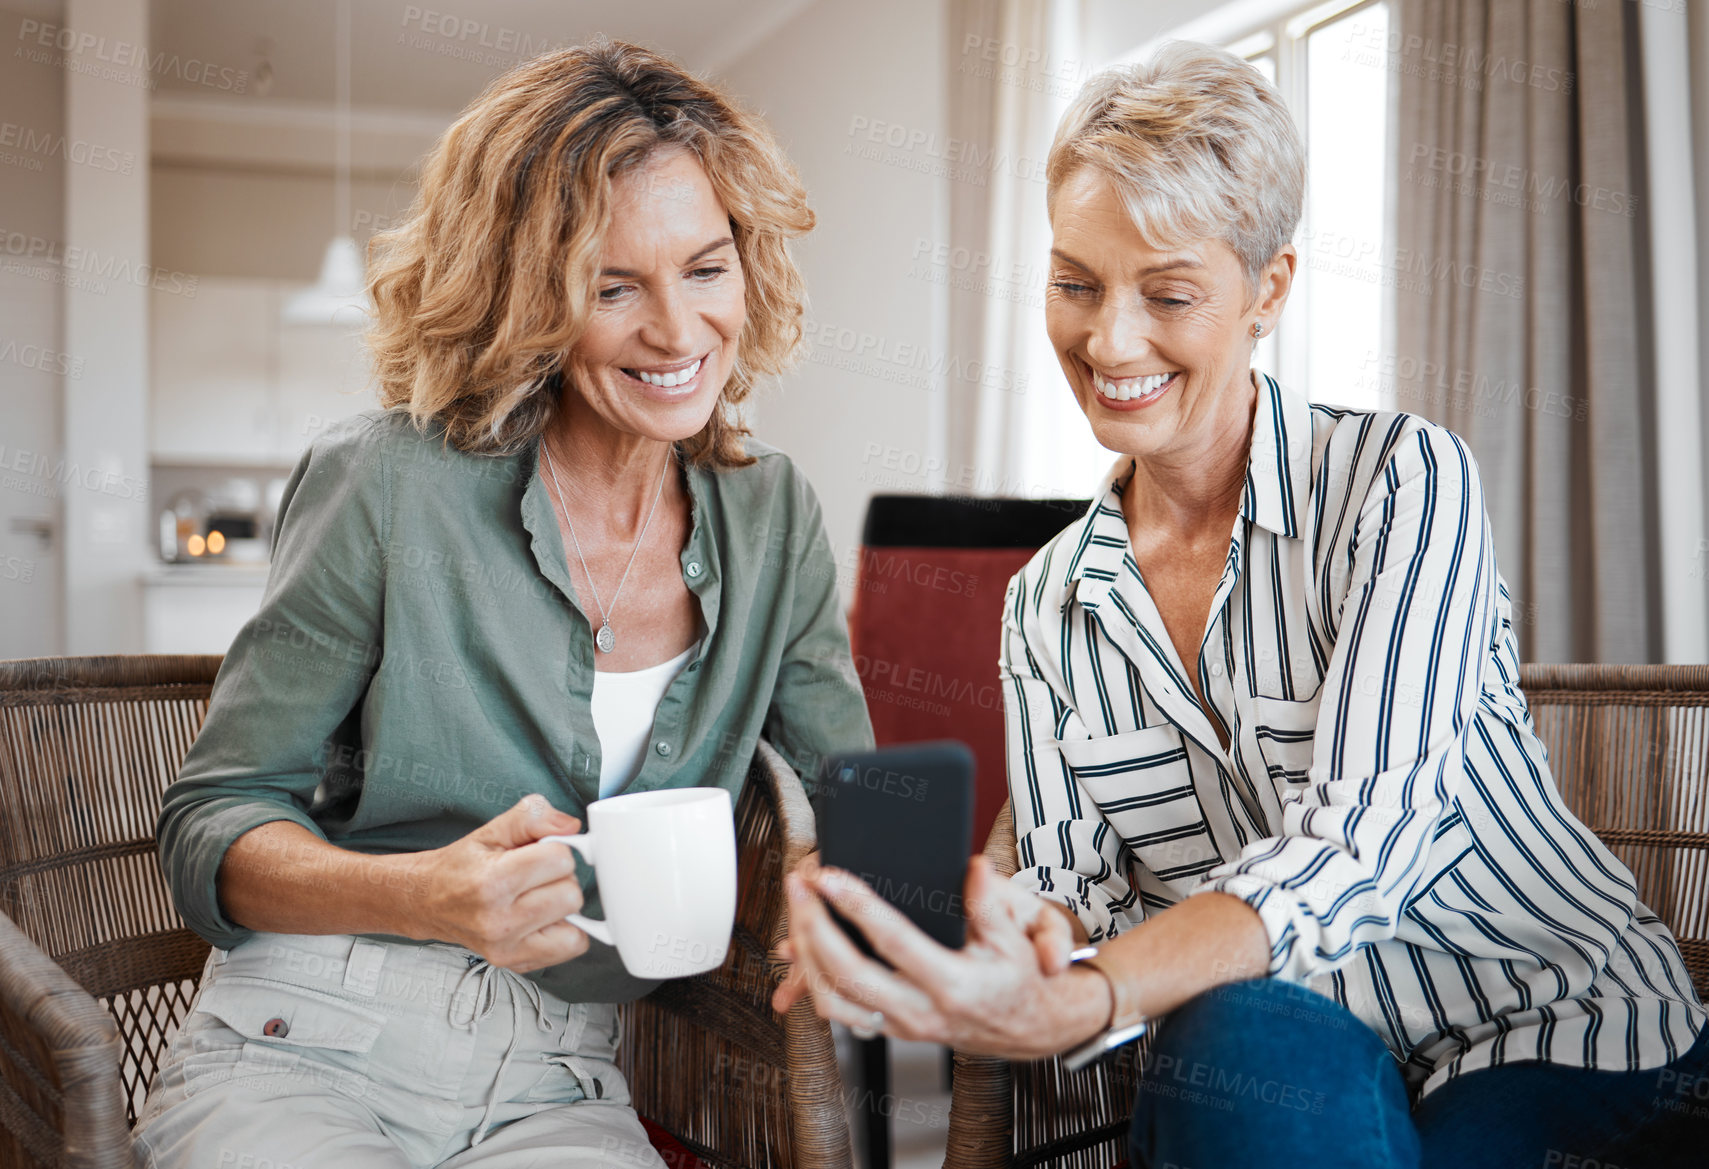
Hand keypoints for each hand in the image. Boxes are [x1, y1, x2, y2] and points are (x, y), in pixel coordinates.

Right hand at [406, 794, 591, 972]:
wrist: (427, 902)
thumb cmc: (460, 866)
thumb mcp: (491, 830)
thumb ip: (533, 817)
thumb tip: (570, 827)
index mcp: (492, 882)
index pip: (561, 860)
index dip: (556, 850)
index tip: (539, 854)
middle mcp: (498, 921)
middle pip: (571, 895)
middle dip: (561, 880)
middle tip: (537, 878)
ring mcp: (506, 947)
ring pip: (576, 926)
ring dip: (564, 909)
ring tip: (539, 897)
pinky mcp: (513, 963)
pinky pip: (569, 947)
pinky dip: (566, 931)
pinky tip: (543, 918)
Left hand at [770, 855, 1112, 1059]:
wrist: (1032, 1027)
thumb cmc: (1021, 976)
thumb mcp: (1016, 935)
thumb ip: (990, 902)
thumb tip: (974, 869)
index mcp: (953, 985)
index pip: (892, 942)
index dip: (857, 906)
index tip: (830, 876)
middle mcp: (922, 1012)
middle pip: (848, 974)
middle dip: (814, 926)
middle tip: (799, 886)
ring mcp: (903, 1027)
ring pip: (833, 1000)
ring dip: (806, 955)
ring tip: (797, 910)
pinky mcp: (892, 1030)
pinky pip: (839, 1011)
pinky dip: (814, 980)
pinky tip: (804, 946)